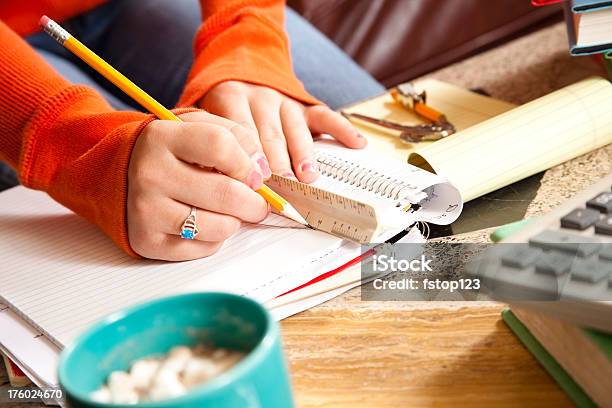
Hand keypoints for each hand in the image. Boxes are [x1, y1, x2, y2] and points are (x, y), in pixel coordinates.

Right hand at [127, 111, 268, 260]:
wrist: (116, 177)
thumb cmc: (166, 153)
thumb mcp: (194, 127)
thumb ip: (234, 136)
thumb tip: (261, 170)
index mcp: (162, 137)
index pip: (220, 146)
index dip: (248, 162)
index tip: (256, 174)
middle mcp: (150, 174)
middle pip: (227, 193)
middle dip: (255, 202)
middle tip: (258, 202)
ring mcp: (146, 210)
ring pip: (220, 226)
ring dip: (234, 220)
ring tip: (225, 210)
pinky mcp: (148, 241)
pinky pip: (205, 247)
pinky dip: (215, 238)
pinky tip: (204, 222)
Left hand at [201, 81, 366, 182]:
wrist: (239, 60)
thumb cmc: (218, 103)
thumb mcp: (202, 111)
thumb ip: (205, 137)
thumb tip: (208, 175)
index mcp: (230, 97)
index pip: (241, 131)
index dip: (248, 158)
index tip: (255, 183)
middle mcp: (260, 97)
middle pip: (270, 136)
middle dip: (276, 164)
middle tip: (281, 188)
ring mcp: (285, 101)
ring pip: (296, 131)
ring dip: (303, 156)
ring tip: (308, 178)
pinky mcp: (304, 105)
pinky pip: (325, 116)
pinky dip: (342, 130)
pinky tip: (357, 143)